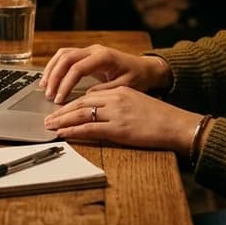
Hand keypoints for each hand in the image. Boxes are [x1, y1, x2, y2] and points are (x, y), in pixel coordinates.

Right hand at [39, 44, 170, 103]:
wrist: (145, 68)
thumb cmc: (138, 77)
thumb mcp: (125, 86)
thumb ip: (106, 90)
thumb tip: (86, 96)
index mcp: (104, 57)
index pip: (77, 68)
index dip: (66, 84)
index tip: (59, 99)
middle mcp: (94, 50)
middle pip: (66, 58)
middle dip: (54, 77)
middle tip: (49, 95)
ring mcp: (90, 50)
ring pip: (63, 54)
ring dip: (52, 70)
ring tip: (44, 87)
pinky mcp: (86, 54)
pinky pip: (66, 56)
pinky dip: (55, 66)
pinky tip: (50, 79)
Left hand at [43, 86, 198, 153]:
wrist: (177, 124)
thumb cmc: (161, 117)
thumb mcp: (137, 102)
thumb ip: (119, 103)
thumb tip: (100, 111)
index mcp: (120, 91)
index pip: (89, 96)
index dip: (71, 103)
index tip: (61, 109)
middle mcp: (115, 99)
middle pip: (81, 103)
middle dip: (62, 111)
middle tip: (48, 118)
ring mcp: (116, 113)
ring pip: (81, 114)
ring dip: (62, 121)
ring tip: (50, 126)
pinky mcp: (118, 129)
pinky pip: (90, 129)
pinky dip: (74, 131)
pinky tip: (64, 133)